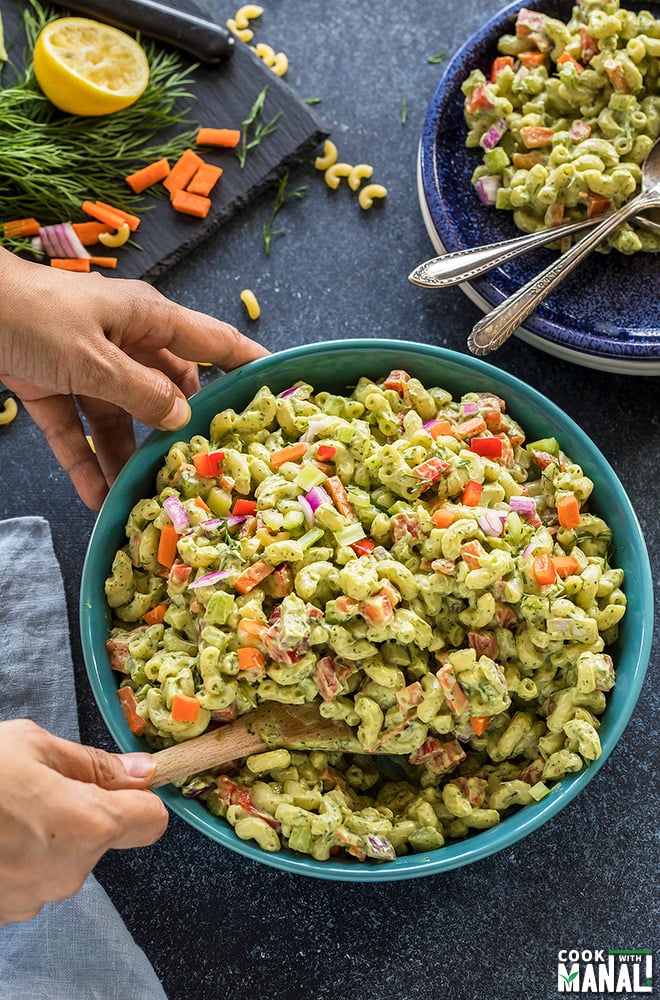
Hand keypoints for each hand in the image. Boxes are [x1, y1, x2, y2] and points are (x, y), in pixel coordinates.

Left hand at [0, 249, 267, 509]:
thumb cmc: (32, 314)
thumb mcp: (95, 358)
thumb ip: (142, 392)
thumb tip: (183, 418)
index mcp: (147, 320)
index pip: (212, 342)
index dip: (249, 364)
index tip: (280, 390)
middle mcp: (125, 343)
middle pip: (169, 392)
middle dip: (183, 432)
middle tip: (208, 473)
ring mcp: (88, 365)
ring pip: (121, 421)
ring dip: (130, 460)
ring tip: (149, 503)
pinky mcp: (53, 386)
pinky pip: (78, 432)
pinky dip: (86, 464)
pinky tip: (97, 500)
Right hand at [0, 719, 167, 925]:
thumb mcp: (33, 745)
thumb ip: (93, 764)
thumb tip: (141, 770)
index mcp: (88, 824)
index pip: (152, 821)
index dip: (142, 799)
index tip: (124, 784)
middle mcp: (70, 872)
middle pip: (104, 839)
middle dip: (83, 813)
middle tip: (38, 788)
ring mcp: (35, 899)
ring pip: (65, 860)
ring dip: (48, 837)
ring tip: (5, 812)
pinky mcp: (6, 915)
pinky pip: (32, 880)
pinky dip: (19, 860)